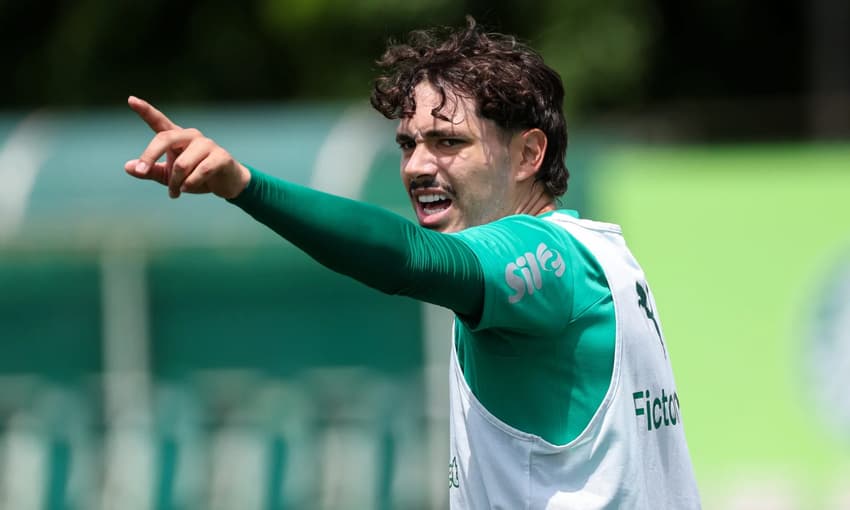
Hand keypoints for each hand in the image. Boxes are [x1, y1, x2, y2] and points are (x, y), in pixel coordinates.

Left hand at [125, 96, 250, 198]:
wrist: (226, 184)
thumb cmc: (195, 177)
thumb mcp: (169, 176)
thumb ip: (150, 171)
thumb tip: (128, 167)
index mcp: (177, 137)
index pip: (159, 121)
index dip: (145, 110)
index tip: (131, 99)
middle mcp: (191, 136)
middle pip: (165, 138)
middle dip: (150, 155)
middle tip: (141, 171)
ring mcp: (208, 144)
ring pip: (182, 163)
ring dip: (175, 182)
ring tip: (176, 193)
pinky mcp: (221, 156)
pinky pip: (201, 171)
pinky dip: (190, 184)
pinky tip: (187, 189)